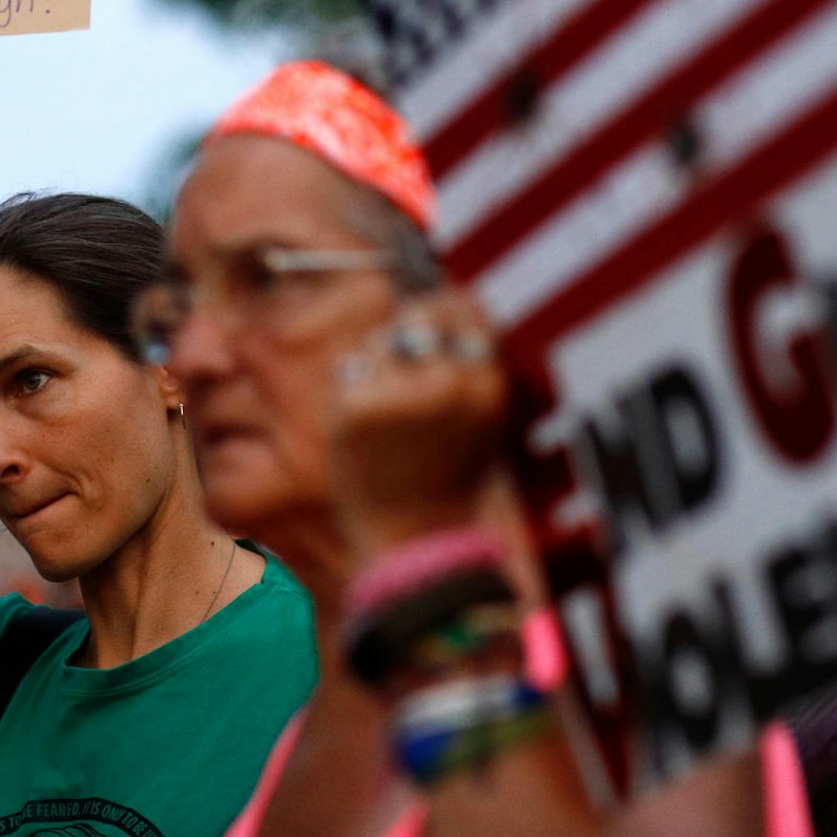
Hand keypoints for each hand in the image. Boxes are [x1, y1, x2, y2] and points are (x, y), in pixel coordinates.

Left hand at [328, 287, 510, 551]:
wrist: (416, 537)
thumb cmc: (446, 474)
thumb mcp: (479, 415)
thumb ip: (465, 361)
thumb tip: (444, 298)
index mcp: (488, 384)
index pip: (464, 305)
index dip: (443, 310)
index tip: (430, 332)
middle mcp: (450, 384)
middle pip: (417, 315)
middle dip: (405, 336)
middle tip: (401, 377)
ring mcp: (402, 394)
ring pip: (377, 342)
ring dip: (374, 366)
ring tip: (387, 419)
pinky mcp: (356, 407)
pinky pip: (348, 372)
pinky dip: (348, 394)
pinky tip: (362, 433)